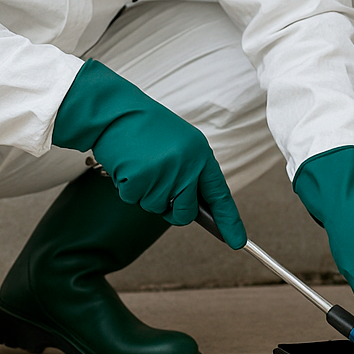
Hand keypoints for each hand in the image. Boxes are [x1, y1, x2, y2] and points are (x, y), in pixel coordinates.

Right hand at [53, 60, 246, 247]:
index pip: (219, 194)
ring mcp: (164, 175)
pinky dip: (127, 187)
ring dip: (144, 192)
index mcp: (200, 154)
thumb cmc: (145, 126)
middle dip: (171, 210)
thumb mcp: (179, 143)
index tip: (237, 242)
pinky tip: (127, 165)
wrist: (115, 111)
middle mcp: (186, 167)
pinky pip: (134, 199)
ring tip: (139, 163)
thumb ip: (190, 170)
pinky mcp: (141, 181)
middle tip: (157, 186)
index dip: (229, 221)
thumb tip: (192, 204)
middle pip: (184, 213)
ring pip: (155, 207)